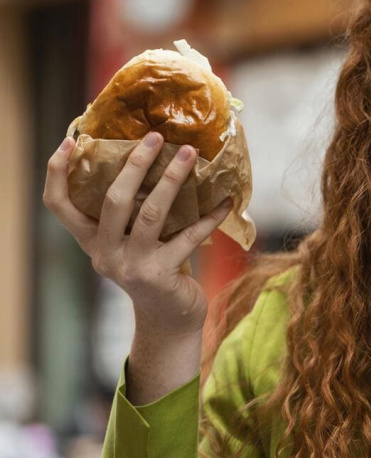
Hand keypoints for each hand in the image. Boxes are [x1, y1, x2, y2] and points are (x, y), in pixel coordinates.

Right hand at [42, 132, 232, 335]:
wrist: (170, 320)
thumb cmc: (154, 270)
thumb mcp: (132, 244)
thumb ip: (130, 215)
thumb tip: (156, 162)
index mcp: (92, 241)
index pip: (58, 205)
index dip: (57, 173)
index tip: (69, 142)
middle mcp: (105, 253)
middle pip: (113, 200)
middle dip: (134, 165)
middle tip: (155, 137)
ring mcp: (132, 266)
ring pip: (151, 213)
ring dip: (173, 180)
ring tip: (188, 154)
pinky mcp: (161, 275)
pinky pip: (189, 236)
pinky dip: (210, 216)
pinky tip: (226, 201)